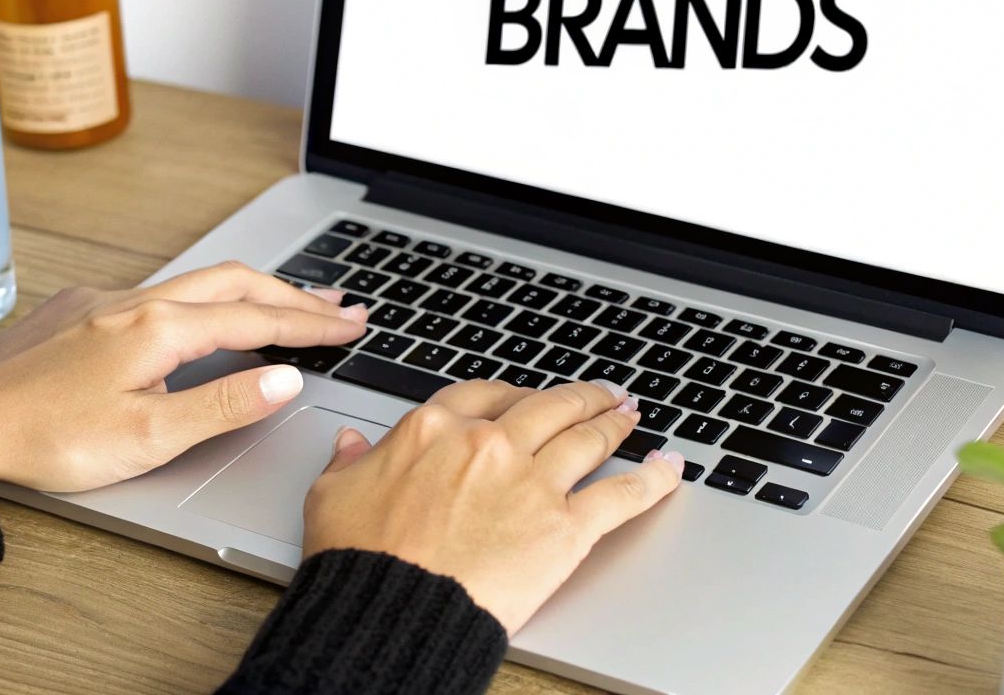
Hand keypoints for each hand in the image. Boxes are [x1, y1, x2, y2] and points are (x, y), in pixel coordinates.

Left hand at [0, 261, 366, 491]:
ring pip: (196, 283)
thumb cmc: (45, 437)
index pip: (257, 317)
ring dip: (250, 290)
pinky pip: (159, 291)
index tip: (352, 326)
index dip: (311, 322)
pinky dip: (203, 298)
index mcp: (159, 328)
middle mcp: (135, 301)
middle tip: (340, 306)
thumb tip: (285, 379)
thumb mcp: (147, 437)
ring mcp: (106, 300)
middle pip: (234, 282)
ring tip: (288, 303)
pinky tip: (202, 317)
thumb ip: (222, 406)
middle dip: (292, 292)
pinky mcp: (80, 311)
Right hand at [302, 379, 683, 634]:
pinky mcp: (563, 528)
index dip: (511, 394)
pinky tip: (669, 468)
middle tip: (598, 394)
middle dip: (578, 397)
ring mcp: (530, 483)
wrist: (394, 609)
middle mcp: (488, 444)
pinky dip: (652, 479)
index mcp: (434, 429)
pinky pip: (621, 495)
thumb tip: (350, 445)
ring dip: (615, 421)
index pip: (484, 394)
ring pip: (587, 437)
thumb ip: (350, 463)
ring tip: (631, 414)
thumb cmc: (359, 559)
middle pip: (546, 406)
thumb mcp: (334, 496)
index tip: (523, 397)